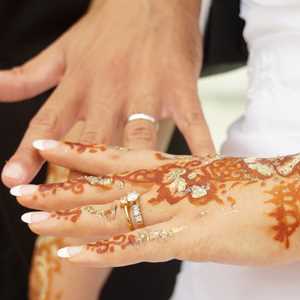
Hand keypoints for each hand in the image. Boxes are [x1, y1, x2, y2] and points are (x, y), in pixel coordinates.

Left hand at [1, 0, 213, 187]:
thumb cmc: (106, 29)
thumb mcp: (62, 51)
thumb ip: (28, 76)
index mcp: (78, 83)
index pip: (47, 123)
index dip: (28, 154)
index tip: (12, 182)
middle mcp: (109, 90)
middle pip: (92, 142)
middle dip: (80, 179)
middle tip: (68, 213)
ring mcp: (147, 89)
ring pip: (139, 139)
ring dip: (137, 174)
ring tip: (135, 208)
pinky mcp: (181, 87)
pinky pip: (192, 122)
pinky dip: (200, 147)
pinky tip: (203, 171)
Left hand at [11, 141, 299, 266]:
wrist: (288, 199)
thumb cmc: (247, 186)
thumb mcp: (203, 177)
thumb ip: (173, 184)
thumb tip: (150, 194)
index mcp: (168, 165)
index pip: (113, 154)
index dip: (78, 151)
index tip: (46, 145)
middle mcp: (163, 183)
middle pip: (102, 185)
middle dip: (60, 187)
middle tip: (20, 189)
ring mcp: (172, 211)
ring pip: (110, 214)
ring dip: (68, 218)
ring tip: (31, 220)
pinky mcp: (186, 240)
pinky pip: (134, 246)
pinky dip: (102, 250)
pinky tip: (70, 252)